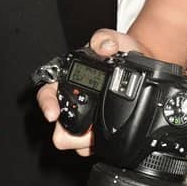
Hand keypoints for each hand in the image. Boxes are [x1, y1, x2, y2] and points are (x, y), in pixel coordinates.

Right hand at [35, 28, 142, 155]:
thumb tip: (104, 47)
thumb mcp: (113, 40)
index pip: (47, 93)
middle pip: (58, 127)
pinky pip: (89, 147)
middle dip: (72, 133)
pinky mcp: (95, 132)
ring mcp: (84, 119)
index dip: (46, 104)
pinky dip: (96, 145)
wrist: (140, 64)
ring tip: (102, 129)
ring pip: (73, 142)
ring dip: (86, 140)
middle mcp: (72, 101)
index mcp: (68, 79)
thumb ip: (105, 38)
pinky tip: (106, 136)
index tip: (53, 114)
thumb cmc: (121, 52)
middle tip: (91, 128)